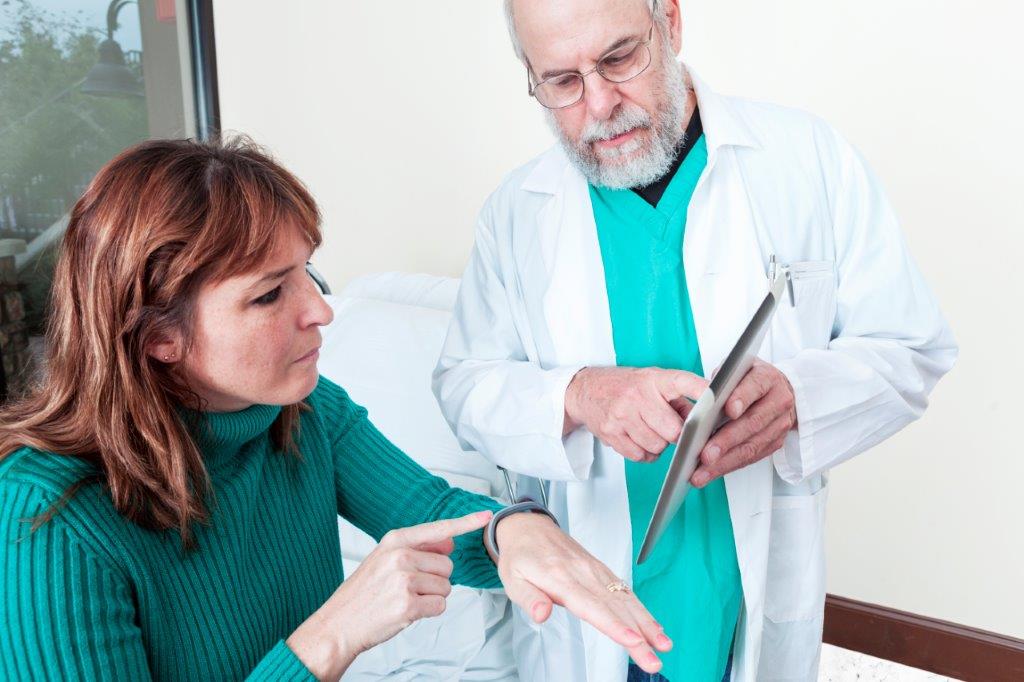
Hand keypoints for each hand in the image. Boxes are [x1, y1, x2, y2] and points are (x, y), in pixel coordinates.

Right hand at [286, 511, 491, 680]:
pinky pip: (440, 605)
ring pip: (445, 586)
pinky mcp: (408, 603)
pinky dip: (428, 612)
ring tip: (404, 599)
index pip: (439, 528)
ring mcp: (404, 579)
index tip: (486, 516)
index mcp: (394, 540)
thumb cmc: (362, 594)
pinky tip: (407, 611)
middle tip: (408, 588)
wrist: (338, 623)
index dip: (466, 523)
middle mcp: (400, 556)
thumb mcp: (383, 559)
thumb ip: (418, 548)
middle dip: (435, 579)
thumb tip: (449, 541)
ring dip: (431, 596)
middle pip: (447, 564)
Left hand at [494, 512, 672, 673]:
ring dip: (647, 623)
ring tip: (663, 645)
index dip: (614, 625)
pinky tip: (653, 626)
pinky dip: (641, 610)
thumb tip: (541, 615)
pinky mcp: (600, 570)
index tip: (632, 641)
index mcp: (560, 577)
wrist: (528, 527)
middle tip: (654, 659)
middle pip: (615, 608)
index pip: (592, 606)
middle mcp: (583, 573)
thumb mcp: (513, 578)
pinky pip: (624, 590)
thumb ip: (530, 598)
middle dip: (639, 635)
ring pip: (625, 599)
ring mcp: (594, 570)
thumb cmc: (521, 555)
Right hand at [564, 367, 707, 461]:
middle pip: (674, 430)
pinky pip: (640, 455)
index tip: (717, 398)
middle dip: (676, 434)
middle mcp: (638, 395)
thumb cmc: (625, 386)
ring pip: (658, 446)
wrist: (585, 390)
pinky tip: (639, 439)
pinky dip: (644, 453)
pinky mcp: (611, 432)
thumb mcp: (653, 382)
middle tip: (669, 427)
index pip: (683, 383)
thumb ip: (679, 399)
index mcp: (654, 379)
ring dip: (659, 445)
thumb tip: (704, 418)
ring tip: (650, 431)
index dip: (702, 391)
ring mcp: (622, 415)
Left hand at [691, 359, 796, 486]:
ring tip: (702, 472)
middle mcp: (778, 401)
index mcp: (767, 378)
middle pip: (752, 423)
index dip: (742, 398)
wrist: (779, 391)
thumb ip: (722, 380)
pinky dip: (729, 466)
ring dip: (725, 462)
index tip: (728, 410)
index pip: (755, 386)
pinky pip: (751, 457)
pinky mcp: (776, 443)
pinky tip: (711, 472)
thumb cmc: (749, 380)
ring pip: (751, 446)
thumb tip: (703, 398)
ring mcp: (779, 424)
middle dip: (726, 441)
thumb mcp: (736, 370)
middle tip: (705, 455)